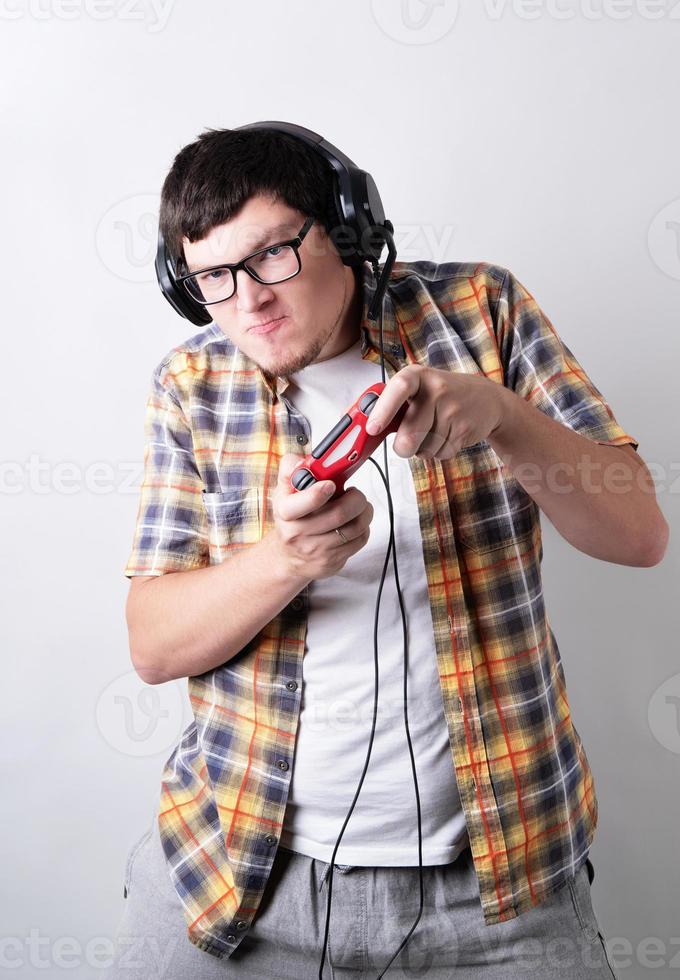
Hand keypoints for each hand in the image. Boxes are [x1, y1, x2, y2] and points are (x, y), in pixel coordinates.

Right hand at [270, 454, 374, 580]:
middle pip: (339, 514)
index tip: (331, 485)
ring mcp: (315, 550)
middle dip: (355, 498)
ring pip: (354, 528)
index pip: (303, 503)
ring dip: (364, 512)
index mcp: (285, 511)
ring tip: (360, 505)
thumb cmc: (291, 517)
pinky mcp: (331, 562)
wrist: (287, 556)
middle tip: (355, 493)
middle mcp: (298, 533)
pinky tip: (356, 522)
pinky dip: (364, 527)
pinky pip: (359, 541)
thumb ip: (290, 468)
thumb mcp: (283, 490)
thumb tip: (303, 460)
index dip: (320, 493)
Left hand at [364, 365, 506, 459]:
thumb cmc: (442, 396)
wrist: (488, 400)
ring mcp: (452, 409)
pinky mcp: (464, 429)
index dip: (383, 410)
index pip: (399, 388)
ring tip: (434, 431)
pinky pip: (440, 453)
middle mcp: (436, 389)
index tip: (372, 429)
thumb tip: (366, 429)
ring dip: (424, 449)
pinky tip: (447, 435)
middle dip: (403, 447)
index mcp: (417, 375)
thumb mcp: (418, 389)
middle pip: (409, 434)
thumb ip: (393, 405)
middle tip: (406, 444)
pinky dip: (439, 452)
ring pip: (424, 449)